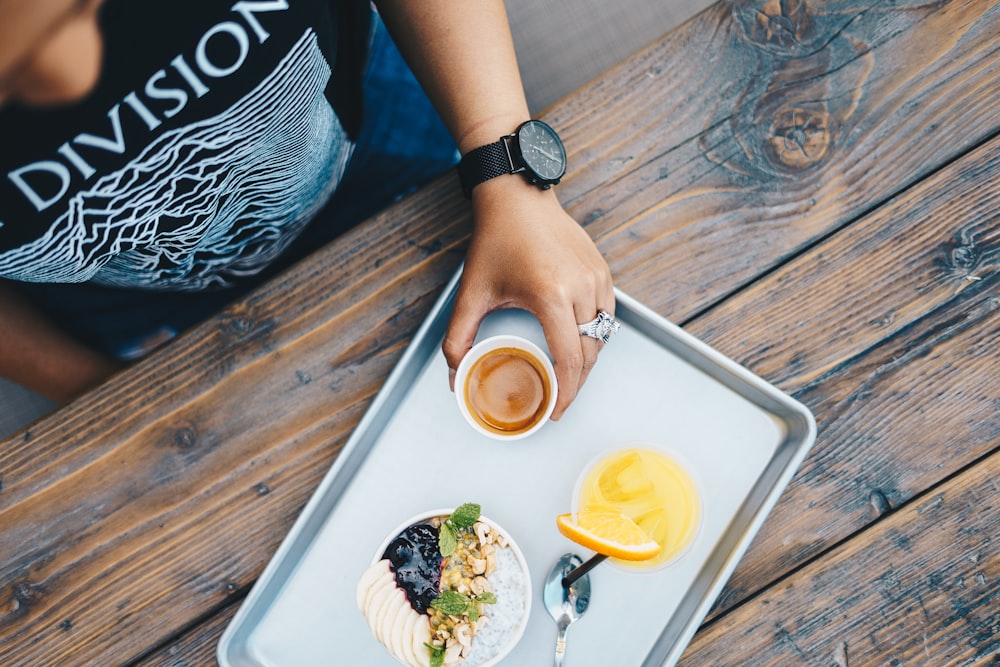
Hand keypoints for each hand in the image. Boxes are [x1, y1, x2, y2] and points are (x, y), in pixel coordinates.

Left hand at [442, 178, 613, 419]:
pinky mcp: (602, 271)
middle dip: (576, 384)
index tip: (555, 411)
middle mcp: (581, 288)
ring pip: (602, 336)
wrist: (517, 198)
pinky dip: (595, 336)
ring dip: (588, 361)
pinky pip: (606, 315)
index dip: (566, 393)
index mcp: (551, 296)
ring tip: (568, 377)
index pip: (570, 359)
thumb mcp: (471, 292)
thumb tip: (454, 377)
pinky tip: (577, 344)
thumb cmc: (496, 241)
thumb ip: (457, 338)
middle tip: (560, 400)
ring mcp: (596, 278)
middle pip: (590, 354)